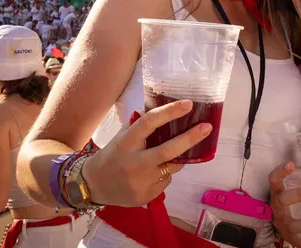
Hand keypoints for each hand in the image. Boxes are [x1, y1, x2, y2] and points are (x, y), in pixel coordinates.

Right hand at [82, 100, 212, 206]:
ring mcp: (140, 182)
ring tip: (172, 155)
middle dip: (190, 138)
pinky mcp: (145, 197)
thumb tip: (165, 110)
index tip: (188, 104)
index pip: (149, 123)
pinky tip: (152, 175)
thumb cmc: (111, 156)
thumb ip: (139, 127)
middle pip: (167, 151)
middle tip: (207, 127)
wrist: (93, 186)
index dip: (169, 112)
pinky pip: (165, 181)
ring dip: (178, 158)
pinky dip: (164, 174)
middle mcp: (133, 163)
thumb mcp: (120, 138)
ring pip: (172, 168)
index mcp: (125, 143)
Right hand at [269, 162, 300, 247]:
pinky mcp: (289, 237)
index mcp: (276, 193)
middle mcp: (277, 208)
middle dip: (300, 194)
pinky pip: (298, 242)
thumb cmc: (288, 201)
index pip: (274, 180)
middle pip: (284, 200)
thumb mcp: (292, 188)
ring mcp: (282, 224)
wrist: (276, 223)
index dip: (280, 172)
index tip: (291, 164)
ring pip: (293, 225)